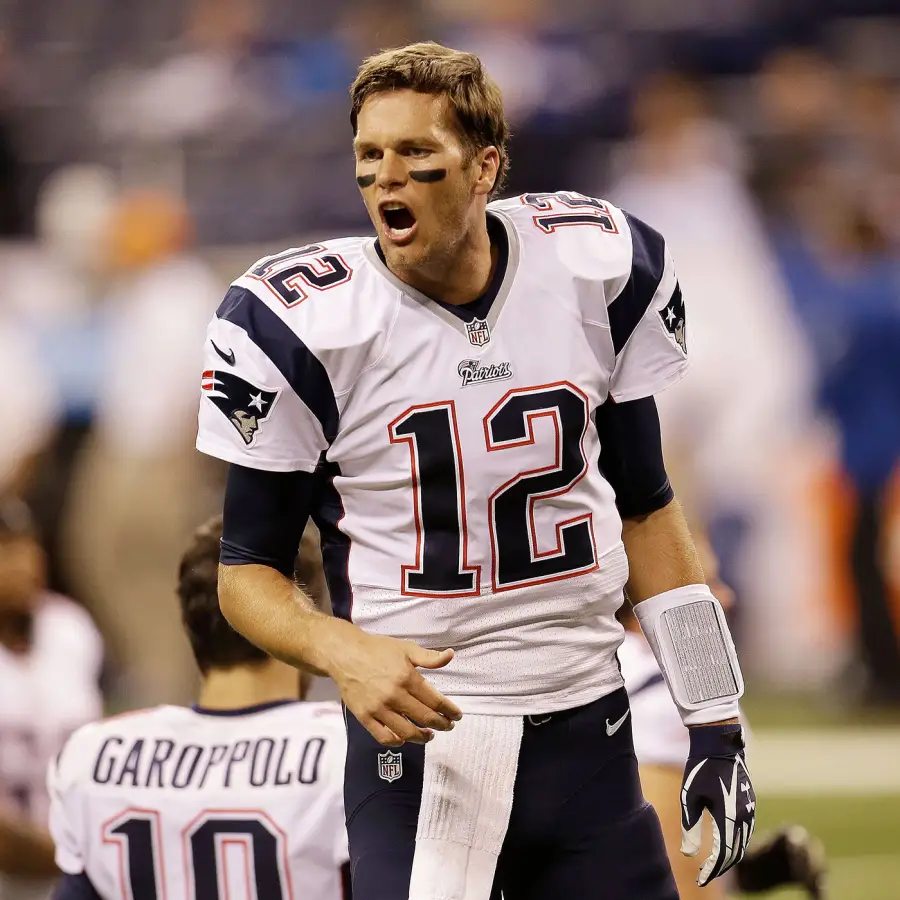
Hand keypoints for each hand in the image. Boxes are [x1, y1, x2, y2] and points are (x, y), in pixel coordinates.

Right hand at [325, 626, 461, 746]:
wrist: (345, 654)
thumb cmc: (377, 649)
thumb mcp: (406, 648)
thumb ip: (429, 657)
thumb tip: (450, 655)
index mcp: (407, 678)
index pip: (435, 701)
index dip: (449, 711)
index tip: (456, 716)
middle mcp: (395, 696)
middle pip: (424, 718)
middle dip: (441, 724)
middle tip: (448, 726)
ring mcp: (378, 708)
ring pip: (406, 732)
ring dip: (422, 737)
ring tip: (429, 735)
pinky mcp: (364, 717)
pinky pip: (383, 736)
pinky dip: (397, 741)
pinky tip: (404, 738)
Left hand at [680, 723, 755, 885]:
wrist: (720, 743)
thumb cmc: (700, 768)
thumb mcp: (689, 798)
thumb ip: (690, 827)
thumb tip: (689, 855)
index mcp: (729, 817)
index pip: (723, 855)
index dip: (712, 871)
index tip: (700, 881)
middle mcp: (745, 817)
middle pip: (736, 853)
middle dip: (720, 868)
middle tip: (704, 876)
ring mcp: (750, 810)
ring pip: (743, 843)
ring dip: (729, 857)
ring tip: (712, 864)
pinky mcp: (750, 803)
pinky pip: (745, 831)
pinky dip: (734, 842)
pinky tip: (722, 844)